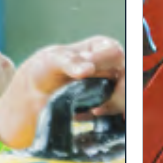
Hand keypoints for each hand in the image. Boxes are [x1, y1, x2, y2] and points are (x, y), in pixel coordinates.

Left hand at [0, 37, 125, 146]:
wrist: (33, 95)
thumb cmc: (42, 70)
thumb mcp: (51, 60)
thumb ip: (69, 61)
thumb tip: (88, 68)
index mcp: (101, 47)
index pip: (116, 54)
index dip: (105, 66)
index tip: (89, 76)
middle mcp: (110, 65)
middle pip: (129, 77)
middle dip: (120, 93)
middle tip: (100, 105)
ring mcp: (111, 84)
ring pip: (127, 96)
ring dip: (113, 106)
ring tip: (93, 110)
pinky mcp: (107, 102)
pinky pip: (118, 111)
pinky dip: (104, 115)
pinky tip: (85, 115)